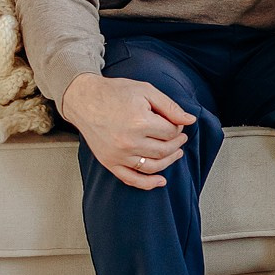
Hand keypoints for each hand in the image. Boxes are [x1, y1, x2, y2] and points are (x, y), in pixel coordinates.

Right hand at [60, 72, 195, 189]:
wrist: (84, 99)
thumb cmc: (115, 92)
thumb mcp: (146, 91)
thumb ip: (170, 106)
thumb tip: (190, 120)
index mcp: (140, 122)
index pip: (171, 132)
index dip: (178, 128)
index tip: (177, 123)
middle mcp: (129, 141)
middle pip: (164, 150)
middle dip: (177, 144)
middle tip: (180, 137)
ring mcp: (118, 155)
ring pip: (153, 166)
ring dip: (169, 161)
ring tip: (176, 153)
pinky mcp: (109, 162)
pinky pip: (131, 179)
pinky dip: (148, 183)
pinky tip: (160, 181)